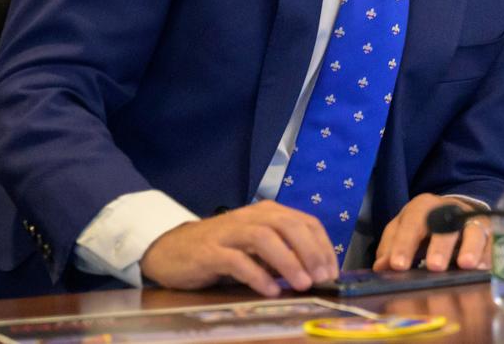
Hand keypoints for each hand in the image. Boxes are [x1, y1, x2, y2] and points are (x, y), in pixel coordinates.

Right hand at [139, 200, 337, 296]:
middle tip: (321, 278)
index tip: (332, 272)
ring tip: (302, 284)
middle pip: (289, 226)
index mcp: (268, 213)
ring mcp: (229, 232)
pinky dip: (257, 275)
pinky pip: (237, 260)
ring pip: (265, 238)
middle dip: (310, 252)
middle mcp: (251, 217)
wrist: (171, 250)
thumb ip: (282, 255)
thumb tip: (314, 273)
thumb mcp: (257, 249)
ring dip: (288, 261)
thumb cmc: (221, 250)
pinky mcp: (210, 252)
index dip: (322, 246)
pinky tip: (271, 291)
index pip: (305, 222)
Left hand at [373, 194, 489, 271]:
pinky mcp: (490, 231)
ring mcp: (472, 219)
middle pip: (445, 224)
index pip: (412, 222)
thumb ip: (390, 248)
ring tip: (465, 265)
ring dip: (470, 246)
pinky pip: (492, 241)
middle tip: (434, 266)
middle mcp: (449, 209)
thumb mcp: (403, 231)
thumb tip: (381, 268)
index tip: (398, 266)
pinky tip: (483, 268)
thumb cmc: (425, 227)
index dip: (404, 244)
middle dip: (440, 245)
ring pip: (473, 229)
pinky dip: (488, 254)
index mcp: (423, 207)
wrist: (455, 212)